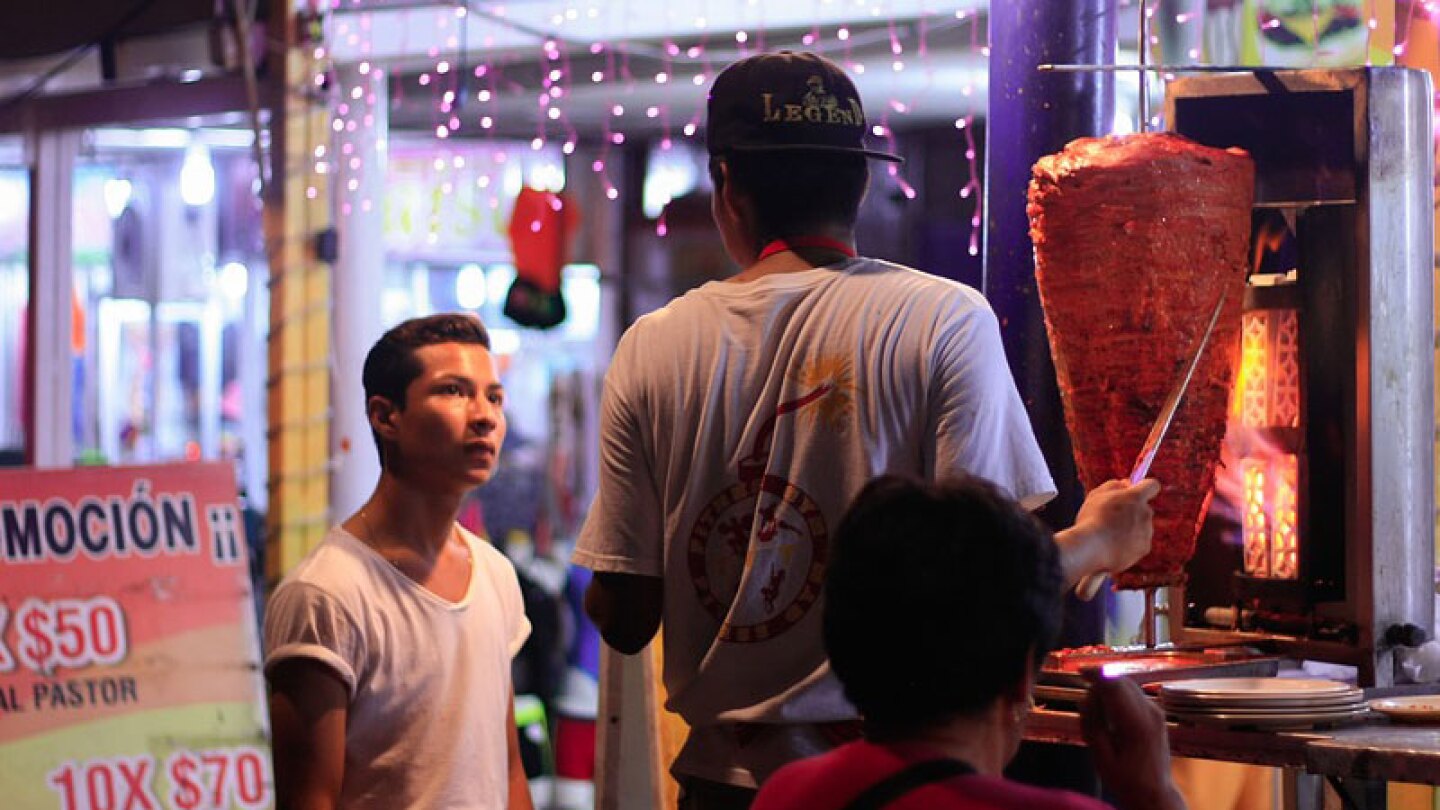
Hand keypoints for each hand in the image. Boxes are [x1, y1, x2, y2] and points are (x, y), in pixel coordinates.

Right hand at [1073, 478, 1159, 573]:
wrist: (1090, 548)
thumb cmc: (1091, 519)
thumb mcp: (1096, 495)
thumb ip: (1114, 485)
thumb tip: (1126, 484)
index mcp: (1135, 497)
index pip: (1152, 485)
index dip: (1143, 487)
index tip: (1132, 491)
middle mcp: (1146, 513)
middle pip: (1144, 508)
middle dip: (1132, 511)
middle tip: (1112, 517)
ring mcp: (1147, 532)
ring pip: (1142, 526)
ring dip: (1130, 528)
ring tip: (1110, 534)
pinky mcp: (1145, 548)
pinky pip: (1139, 542)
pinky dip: (1129, 543)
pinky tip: (1113, 544)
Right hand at [1080, 676, 1186, 809]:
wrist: (1155, 793)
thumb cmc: (1125, 779)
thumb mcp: (1101, 757)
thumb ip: (1093, 725)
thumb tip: (1085, 697)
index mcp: (1136, 724)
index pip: (1115, 686)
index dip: (1096, 673)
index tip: (1079, 672)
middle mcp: (1150, 712)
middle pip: (1121, 680)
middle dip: (1100, 680)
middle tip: (1085, 699)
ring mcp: (1156, 711)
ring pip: (1128, 684)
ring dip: (1109, 688)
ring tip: (1097, 712)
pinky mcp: (1156, 713)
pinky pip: (1133, 693)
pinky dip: (1118, 694)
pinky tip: (1109, 714)